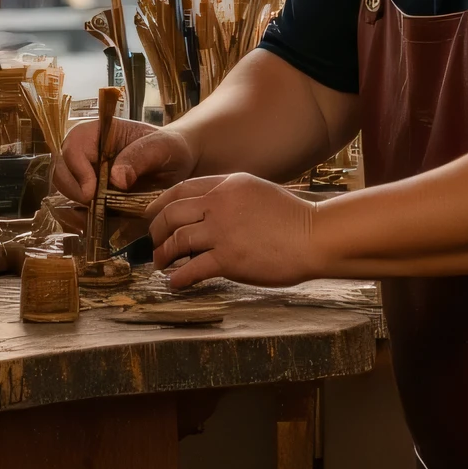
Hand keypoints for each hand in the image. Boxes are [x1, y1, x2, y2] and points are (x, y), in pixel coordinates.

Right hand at [51, 115, 195, 206]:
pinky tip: (98, 223)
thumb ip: (140, 157)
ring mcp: (87, 175)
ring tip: (97, 216)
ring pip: (66, 190)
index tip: (91, 191)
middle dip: (73, 190)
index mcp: (99, 132)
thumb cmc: (170, 147)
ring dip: (76, 205)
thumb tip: (116, 179)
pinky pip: (77, 208)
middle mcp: (87, 152)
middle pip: (61, 169)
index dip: (77, 168)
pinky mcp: (94, 196)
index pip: (73, 146)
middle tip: (93, 206)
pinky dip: (82, 217)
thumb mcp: (162, 147)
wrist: (180, 165)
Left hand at [150, 172, 319, 289]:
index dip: (160, 204)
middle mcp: (220, 204)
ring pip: (177, 241)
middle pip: (171, 214)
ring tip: (160, 264)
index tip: (151, 217)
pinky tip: (175, 283)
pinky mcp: (229, 259)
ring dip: (163, 255)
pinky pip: (191, 269)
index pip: (180, 190)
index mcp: (227, 185)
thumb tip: (208, 210)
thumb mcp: (258, 192)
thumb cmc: (294, 219)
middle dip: (156, 231)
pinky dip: (178, 278)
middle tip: (153, 243)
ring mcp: (223, 231)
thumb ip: (231, 197)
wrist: (316, 236)